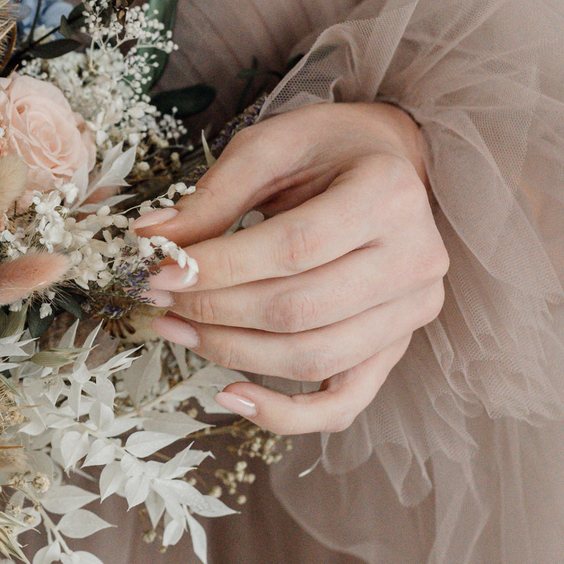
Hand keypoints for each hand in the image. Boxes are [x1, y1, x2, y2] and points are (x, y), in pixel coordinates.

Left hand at [132, 103, 447, 434]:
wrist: (392, 162)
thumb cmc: (327, 150)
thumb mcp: (270, 148)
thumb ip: (214, 195)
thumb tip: (148, 239)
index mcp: (389, 195)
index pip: (292, 249)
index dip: (218, 269)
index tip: (158, 271)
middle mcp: (415, 259)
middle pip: (299, 310)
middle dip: (214, 310)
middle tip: (159, 298)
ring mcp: (411, 311)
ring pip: (313, 357)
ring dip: (232, 352)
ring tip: (177, 328)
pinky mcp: (397, 347)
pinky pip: (342, 402)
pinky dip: (285, 414)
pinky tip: (230, 396)